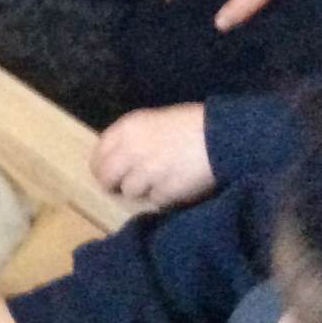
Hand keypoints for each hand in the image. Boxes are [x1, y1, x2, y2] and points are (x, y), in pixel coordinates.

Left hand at [93, 103, 210, 206]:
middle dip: (114, 184)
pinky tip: (175, 186)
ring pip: (130, 191)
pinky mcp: (164, 191)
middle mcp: (130, 150)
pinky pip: (155, 200)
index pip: (98, 154)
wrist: (223, 136)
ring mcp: (146, 172)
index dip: (102, 166)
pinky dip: (163, 197)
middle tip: (125, 187)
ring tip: (160, 181)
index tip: (109, 173)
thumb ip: (133, 138)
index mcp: (126, 128)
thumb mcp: (155, 121)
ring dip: (142, 190)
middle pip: (106, 177)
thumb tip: (119, 158)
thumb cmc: (192, 124)